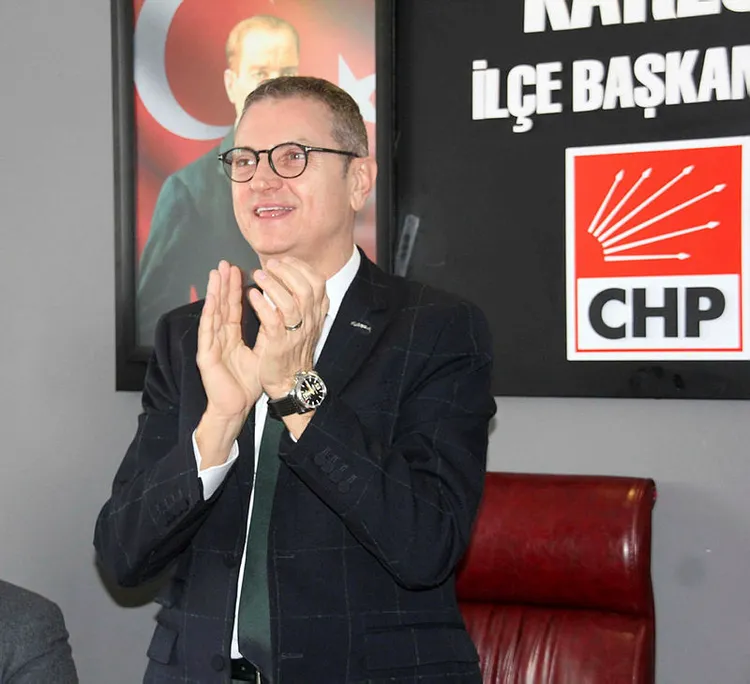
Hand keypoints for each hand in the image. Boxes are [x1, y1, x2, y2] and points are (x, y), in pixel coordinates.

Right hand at [197, 260, 261, 421]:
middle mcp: (219, 337)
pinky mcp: (206, 356)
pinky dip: (210, 315)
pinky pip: (208, 332)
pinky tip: (211, 300)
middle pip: (221, 306)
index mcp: (230, 336)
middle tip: (226, 263)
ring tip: (216, 273)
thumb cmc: (246, 384)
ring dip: (214, 293)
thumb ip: (265, 334)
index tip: (239, 270)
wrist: (235, 407)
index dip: (236, 289)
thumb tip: (277, 314)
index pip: (234, 308)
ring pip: (213, 314)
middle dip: (224, 284)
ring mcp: (211, 345)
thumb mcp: (260, 353)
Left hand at [248, 257, 328, 398]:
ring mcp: (296, 333)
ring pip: (291, 303)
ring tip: (258, 276)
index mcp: (317, 314)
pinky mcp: (279, 344)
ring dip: (273, 285)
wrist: (291, 381)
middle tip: (269, 265)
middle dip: (287, 271)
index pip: (317, 282)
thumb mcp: (306, 323)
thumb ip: (302, 301)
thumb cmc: (293, 349)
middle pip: (307, 288)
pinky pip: (272, 320)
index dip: (300, 268)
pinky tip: (251, 295)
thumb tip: (290, 274)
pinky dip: (261, 305)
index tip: (284, 262)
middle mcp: (310, 321)